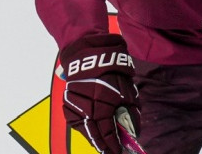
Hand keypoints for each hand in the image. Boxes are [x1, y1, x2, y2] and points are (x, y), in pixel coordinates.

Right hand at [60, 34, 140, 153]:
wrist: (91, 57)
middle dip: (103, 145)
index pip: (107, 134)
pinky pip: (75, 122)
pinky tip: (92, 132)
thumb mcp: (128, 93)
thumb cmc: (113, 74)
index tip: (118, 152)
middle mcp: (86, 109)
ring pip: (84, 130)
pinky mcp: (67, 104)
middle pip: (94, 135)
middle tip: (110, 152)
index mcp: (102, 106)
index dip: (113, 145)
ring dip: (93, 138)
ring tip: (102, 145)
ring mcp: (74, 107)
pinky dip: (84, 129)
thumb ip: (131, 114)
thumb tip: (134, 132)